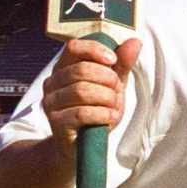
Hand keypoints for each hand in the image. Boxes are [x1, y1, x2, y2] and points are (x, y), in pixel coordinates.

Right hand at [41, 36, 141, 160]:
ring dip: (107, 98)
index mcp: (64, 67)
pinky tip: (111, 117)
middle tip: (116, 91)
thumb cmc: (97, 110)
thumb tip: (135, 42)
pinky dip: (103, 114)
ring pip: (82, 91)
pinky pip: (82, 112)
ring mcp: (51, 102)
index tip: (113, 59)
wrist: (82, 145)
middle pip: (81, 70)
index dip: (94, 50)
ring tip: (114, 106)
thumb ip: (122, 65)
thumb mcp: (113, 86)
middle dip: (107, 79)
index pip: (73, 47)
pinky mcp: (56, 121)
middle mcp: (52, 81)